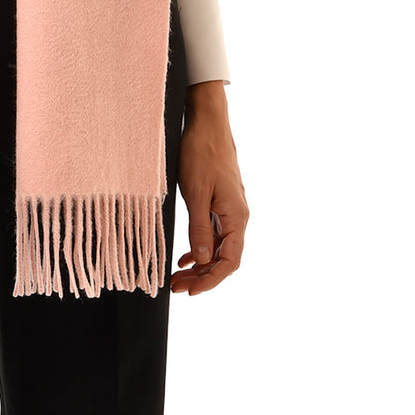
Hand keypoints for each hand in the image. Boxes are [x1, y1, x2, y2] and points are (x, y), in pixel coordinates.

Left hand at [170, 81, 247, 295]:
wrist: (207, 123)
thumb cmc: (202, 153)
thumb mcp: (195, 192)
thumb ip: (199, 228)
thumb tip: (201, 260)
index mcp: (236, 217)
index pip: (229, 261)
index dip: (211, 280)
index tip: (190, 291)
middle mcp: (237, 216)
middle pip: (224, 258)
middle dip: (202, 276)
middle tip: (176, 287)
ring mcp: (230, 209)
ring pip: (218, 247)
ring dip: (199, 264)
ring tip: (177, 276)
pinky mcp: (220, 202)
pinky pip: (214, 233)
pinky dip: (200, 246)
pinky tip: (186, 255)